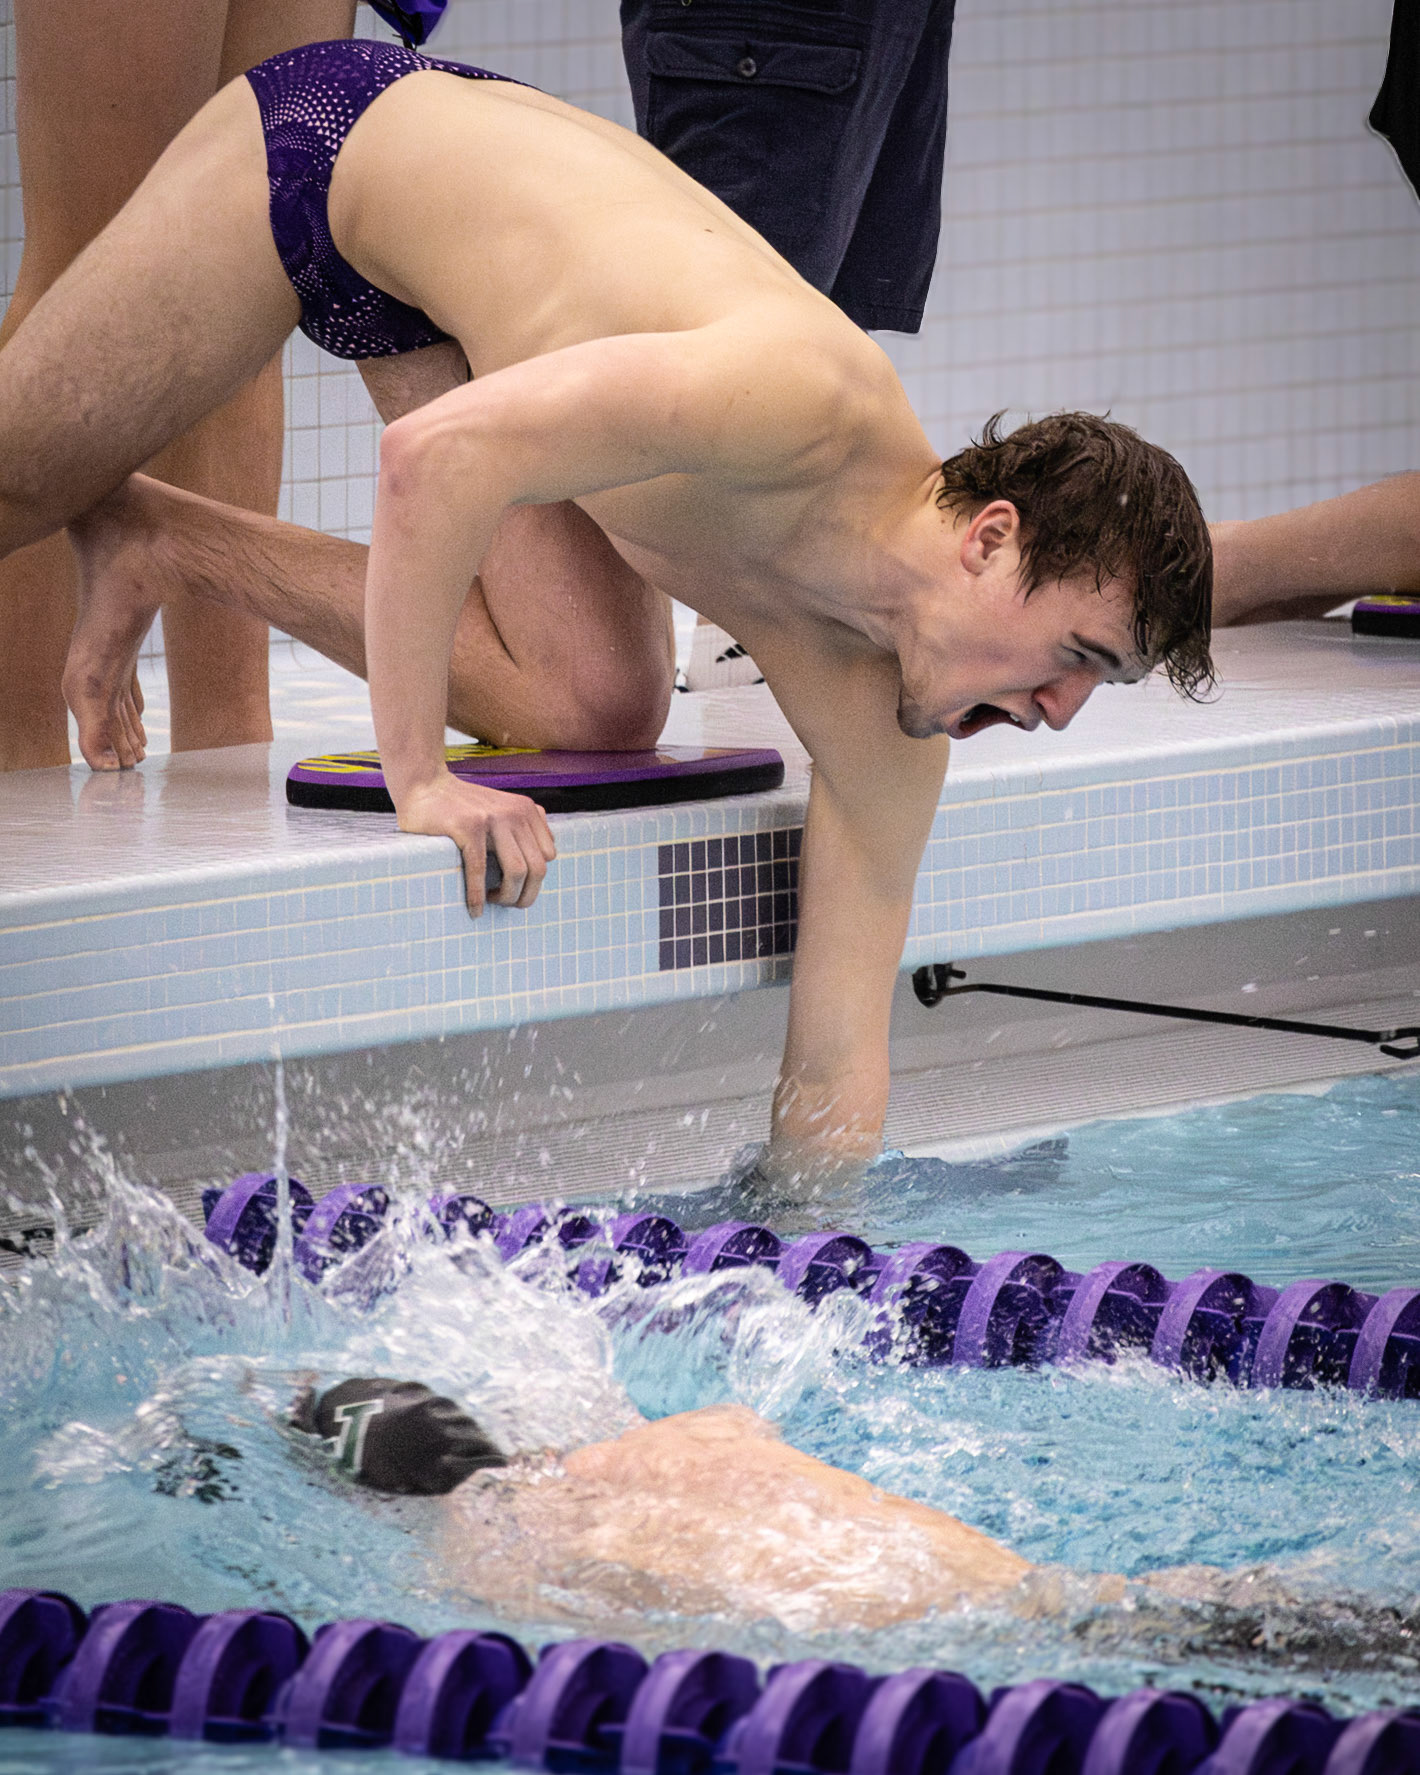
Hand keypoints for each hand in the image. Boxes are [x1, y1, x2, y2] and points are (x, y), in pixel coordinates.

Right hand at [397, 770, 555, 914]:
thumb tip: (540, 864)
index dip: (534, 879)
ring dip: (506, 897)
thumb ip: (522, 828)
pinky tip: (475, 909)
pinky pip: (480, 869)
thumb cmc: (460, 806)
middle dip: (525, 895)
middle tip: (506, 904)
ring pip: (517, 872)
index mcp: (526, 811)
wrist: (425, 785)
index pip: (548, 856)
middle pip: (538, 868)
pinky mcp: (468, 827)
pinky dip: (478, 895)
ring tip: (491, 902)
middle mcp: (515, 813)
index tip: (515, 888)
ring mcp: (492, 819)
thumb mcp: (501, 809)